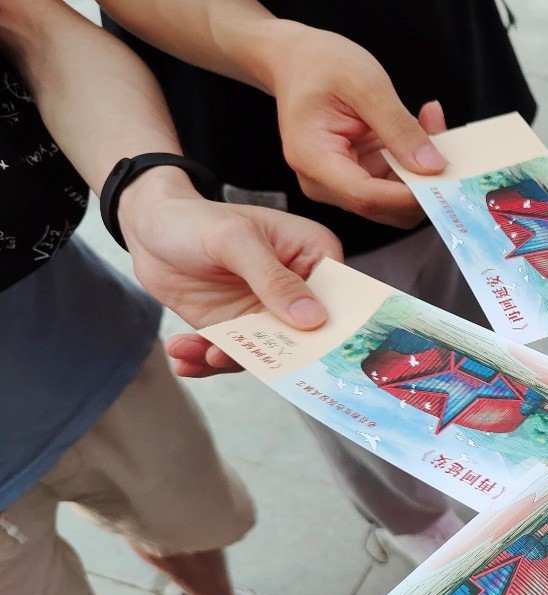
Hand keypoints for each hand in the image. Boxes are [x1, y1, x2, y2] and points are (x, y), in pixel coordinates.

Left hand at [117, 168, 342, 377]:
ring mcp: (268, 314)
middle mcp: (299, 290)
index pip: (340, 300)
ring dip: (232, 359)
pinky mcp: (238, 330)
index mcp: (314, 256)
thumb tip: (314, 319)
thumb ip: (272, 279)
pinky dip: (206, 362)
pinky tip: (183, 355)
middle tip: (252, 361)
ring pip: (268, 353)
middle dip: (278, 356)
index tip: (319, 356)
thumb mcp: (234, 241)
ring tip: (204, 353)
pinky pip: (232, 356)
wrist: (149, 229)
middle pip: (307, 337)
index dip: (335, 331)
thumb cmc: (194, 220)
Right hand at [266, 23, 447, 227]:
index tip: (445, 181)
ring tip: (432, 125)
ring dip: (422, 172)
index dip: (408, 196)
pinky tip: (421, 131)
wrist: (297, 60)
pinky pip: (394, 184)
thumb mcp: (365, 84)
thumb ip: (399, 127)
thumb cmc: (320, 64)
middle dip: (421, 183)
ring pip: (394, 201)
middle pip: (383, 207)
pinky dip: (414, 164)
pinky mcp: (356, 177)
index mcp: (313, 159)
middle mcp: (322, 182)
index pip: (366, 196)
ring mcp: (339, 184)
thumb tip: (432, 167)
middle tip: (444, 139)